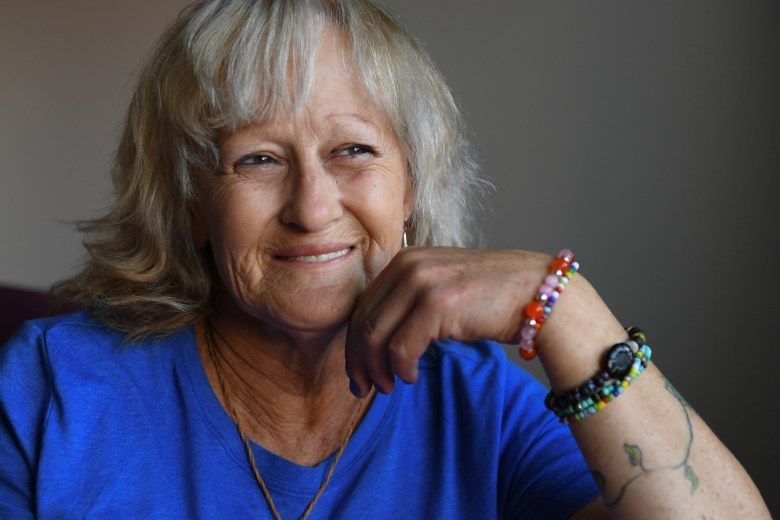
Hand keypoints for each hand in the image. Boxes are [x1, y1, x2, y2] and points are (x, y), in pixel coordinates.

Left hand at [344, 247, 613, 395]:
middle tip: (364, 386)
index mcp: (405, 260)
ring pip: (375, 336)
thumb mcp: (442, 287)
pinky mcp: (438, 305)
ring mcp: (422, 283)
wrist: (537, 292)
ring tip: (388, 387)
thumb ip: (410, 301)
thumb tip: (375, 339)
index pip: (363, 306)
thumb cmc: (492, 297)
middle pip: (363, 321)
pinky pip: (401, 347)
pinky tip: (411, 378)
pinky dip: (400, 369)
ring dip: (377, 369)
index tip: (358, 369)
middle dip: (358, 360)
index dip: (354, 342)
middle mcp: (409, 266)